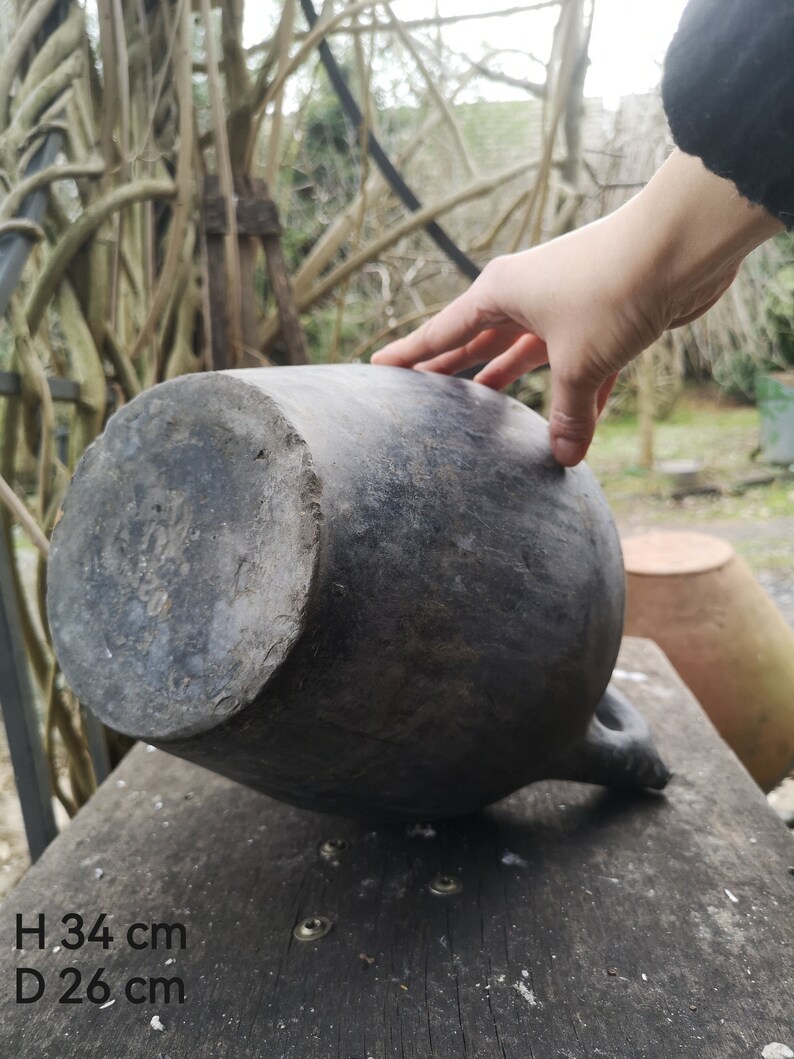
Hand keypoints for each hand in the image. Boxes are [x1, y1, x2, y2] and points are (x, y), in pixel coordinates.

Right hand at [372, 150, 782, 465]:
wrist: (682, 244)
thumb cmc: (614, 288)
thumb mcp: (580, 361)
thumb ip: (568, 412)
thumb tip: (566, 458)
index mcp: (501, 293)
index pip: (442, 331)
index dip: (409, 353)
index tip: (377, 367)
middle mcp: (526, 296)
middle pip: (478, 341)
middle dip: (453, 369)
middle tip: (421, 395)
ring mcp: (564, 306)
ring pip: (526, 352)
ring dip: (509, 380)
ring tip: (480, 408)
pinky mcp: (602, 319)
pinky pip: (578, 364)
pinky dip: (576, 393)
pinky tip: (572, 428)